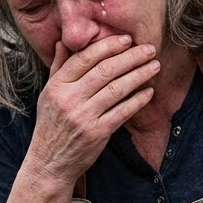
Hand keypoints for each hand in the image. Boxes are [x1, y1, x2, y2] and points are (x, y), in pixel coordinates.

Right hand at [27, 36, 158, 184]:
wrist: (49, 162)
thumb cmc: (51, 125)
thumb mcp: (48, 94)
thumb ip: (58, 67)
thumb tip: (64, 41)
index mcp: (57, 85)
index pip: (85, 58)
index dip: (108, 46)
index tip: (127, 39)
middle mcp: (69, 98)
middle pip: (105, 70)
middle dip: (131, 57)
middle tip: (149, 49)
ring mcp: (83, 116)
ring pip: (117, 89)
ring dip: (139, 75)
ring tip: (154, 66)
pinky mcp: (97, 133)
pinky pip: (122, 112)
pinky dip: (138, 100)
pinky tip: (149, 92)